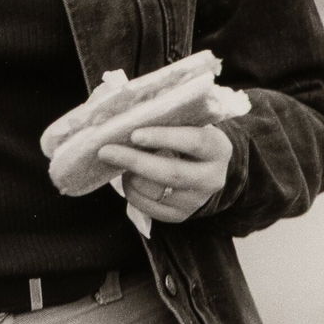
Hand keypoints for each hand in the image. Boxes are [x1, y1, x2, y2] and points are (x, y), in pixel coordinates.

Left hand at [94, 123, 232, 223]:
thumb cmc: (184, 137)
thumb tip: (125, 108)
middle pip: (172, 173)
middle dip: (135, 161)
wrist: (201, 168)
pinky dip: (131, 192)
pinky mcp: (180, 215)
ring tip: (117, 160)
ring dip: (130, 176)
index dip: (164, 137)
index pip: (195, 142)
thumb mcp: (184, 124)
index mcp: (217, 148)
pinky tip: (128, 177)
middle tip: (106, 151)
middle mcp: (212, 177)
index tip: (135, 134)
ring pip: (156, 192)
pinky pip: (148, 207)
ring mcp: (197, 200)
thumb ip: (163, 116)